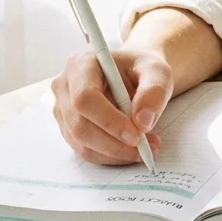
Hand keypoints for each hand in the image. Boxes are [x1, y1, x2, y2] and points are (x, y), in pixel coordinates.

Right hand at [51, 48, 171, 164]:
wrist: (136, 74)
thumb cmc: (142, 69)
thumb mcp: (157, 72)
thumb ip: (153, 92)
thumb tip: (143, 122)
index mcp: (81, 64)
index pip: (85, 98)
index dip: (109, 121)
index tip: (137, 136)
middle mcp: (65, 87)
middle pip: (79, 126)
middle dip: (114, 144)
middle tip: (146, 148)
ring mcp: (64, 110)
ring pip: (82, 144)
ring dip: (116, 153)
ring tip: (147, 148)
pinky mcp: (69, 129)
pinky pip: (87, 151)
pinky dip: (112, 156)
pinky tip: (133, 150)